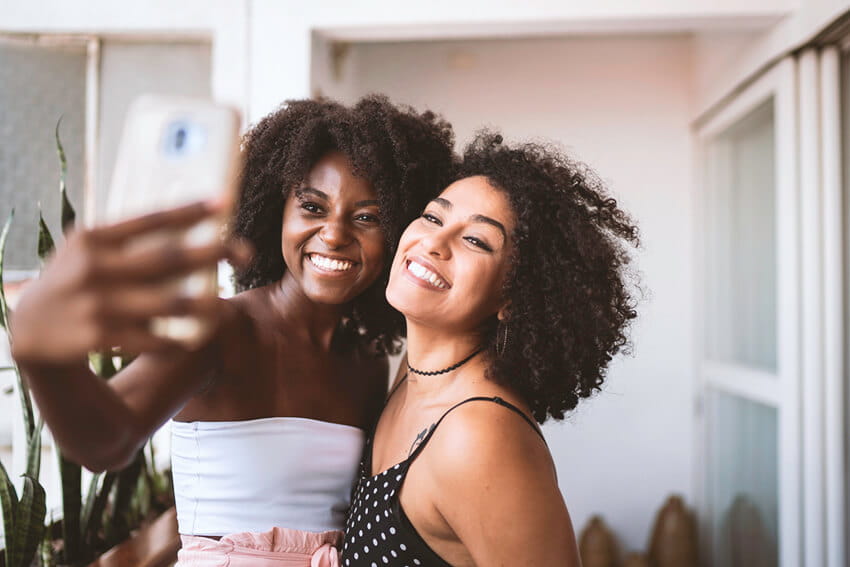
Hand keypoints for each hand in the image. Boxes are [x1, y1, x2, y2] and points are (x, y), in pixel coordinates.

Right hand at [10, 201, 251, 363]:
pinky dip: (176, 338)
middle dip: (212, 253)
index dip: (190, 210)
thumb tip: (184, 222)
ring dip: (204, 303)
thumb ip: (124, 238)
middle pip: (168, 258)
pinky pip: (151, 338)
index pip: (150, 218)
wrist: (30, 328)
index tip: (224, 203)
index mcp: (93, 238)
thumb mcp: (86, 249)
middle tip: (244, 251)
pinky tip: (193, 337)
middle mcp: (94, 267)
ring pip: (167, 302)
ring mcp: (96, 303)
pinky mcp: (97, 337)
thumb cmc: (73, 279)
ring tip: (224, 303)